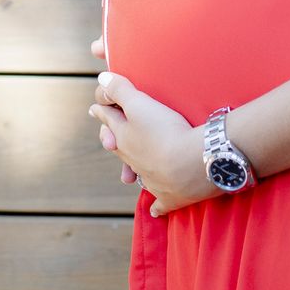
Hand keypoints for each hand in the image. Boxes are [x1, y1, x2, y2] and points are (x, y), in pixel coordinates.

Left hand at [88, 71, 219, 217]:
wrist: (194, 164)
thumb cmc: (165, 132)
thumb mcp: (140, 104)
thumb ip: (120, 91)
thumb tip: (101, 79)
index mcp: (123, 138)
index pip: (108, 120)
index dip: (102, 110)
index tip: (95, 108)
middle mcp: (132, 161)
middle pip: (118, 147)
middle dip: (111, 139)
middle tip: (107, 136)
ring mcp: (150, 181)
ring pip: (136, 175)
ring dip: (131, 170)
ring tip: (126, 175)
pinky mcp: (169, 197)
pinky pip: (160, 203)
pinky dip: (156, 206)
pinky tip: (154, 210)